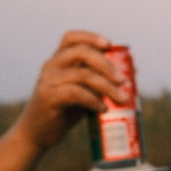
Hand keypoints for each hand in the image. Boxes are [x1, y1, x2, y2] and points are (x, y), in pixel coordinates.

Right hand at [13, 30, 130, 150]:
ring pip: (82, 74)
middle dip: (106, 64)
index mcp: (59, 61)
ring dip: (107, 86)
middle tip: (123, 80)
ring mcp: (48, 81)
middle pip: (81, 52)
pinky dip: (93, 100)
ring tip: (122, 99)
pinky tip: (103, 109)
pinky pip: (75, 93)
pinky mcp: (47, 98)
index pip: (71, 38)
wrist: (38, 133)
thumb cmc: (65, 110)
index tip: (110, 45)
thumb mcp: (83, 91)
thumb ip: (99, 80)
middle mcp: (51, 66)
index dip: (91, 37)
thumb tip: (132, 72)